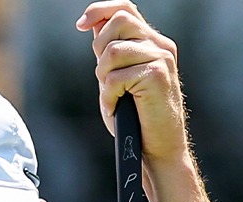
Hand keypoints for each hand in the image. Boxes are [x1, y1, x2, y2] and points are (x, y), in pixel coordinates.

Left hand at [76, 1, 189, 164]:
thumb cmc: (137, 117)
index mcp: (153, 43)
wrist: (158, 147)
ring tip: (113, 96)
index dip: (100, 10)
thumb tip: (93, 24)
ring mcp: (161, 58)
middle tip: (104, 76)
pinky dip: (108, 96)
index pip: (125, 8)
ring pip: (113, 51)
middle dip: (100, 48)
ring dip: (103, 77)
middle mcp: (161, 46)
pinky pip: (116, 77)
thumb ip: (111, 51)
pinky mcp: (157, 75)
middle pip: (118, 21)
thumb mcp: (119, 77)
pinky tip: (115, 107)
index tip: (80, 24)